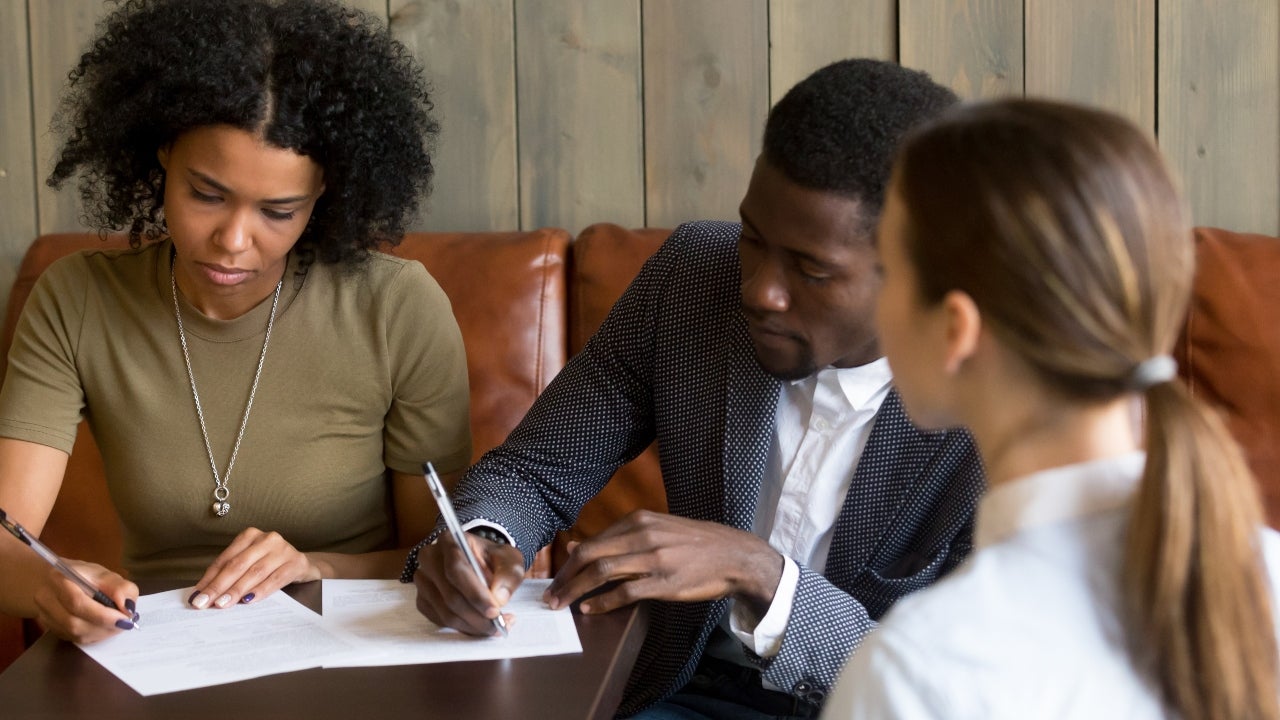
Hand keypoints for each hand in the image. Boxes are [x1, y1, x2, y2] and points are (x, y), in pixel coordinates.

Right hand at [32, 560, 138, 643]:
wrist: (50, 580)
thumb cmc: (80, 575)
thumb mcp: (103, 573)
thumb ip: (119, 587)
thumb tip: (127, 608)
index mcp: (59, 579)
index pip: (77, 603)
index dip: (103, 615)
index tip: (125, 619)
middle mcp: (46, 599)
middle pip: (74, 623)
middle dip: (104, 627)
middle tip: (124, 624)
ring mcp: (44, 616)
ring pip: (73, 634)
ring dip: (100, 634)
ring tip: (116, 626)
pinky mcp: (49, 628)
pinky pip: (72, 639)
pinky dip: (92, 636)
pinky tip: (103, 629)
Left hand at [188, 527, 319, 608]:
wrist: (303, 564)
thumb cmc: (270, 565)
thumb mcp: (250, 562)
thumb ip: (230, 574)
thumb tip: (203, 592)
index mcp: (250, 535)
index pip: (225, 559)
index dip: (209, 578)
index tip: (196, 595)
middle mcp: (267, 539)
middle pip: (238, 565)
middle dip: (218, 586)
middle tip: (203, 602)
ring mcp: (283, 550)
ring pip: (255, 572)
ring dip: (236, 590)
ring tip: (222, 604)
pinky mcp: (295, 563)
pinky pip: (275, 579)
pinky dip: (260, 591)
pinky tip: (248, 601)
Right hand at [413, 532, 523, 635]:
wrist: (481, 563)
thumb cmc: (493, 559)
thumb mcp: (509, 559)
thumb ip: (508, 574)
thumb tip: (499, 597)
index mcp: (449, 541)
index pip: (456, 569)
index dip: (475, 593)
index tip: (494, 610)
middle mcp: (430, 559)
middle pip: (450, 595)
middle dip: (477, 615)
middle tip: (500, 624)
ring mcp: (423, 581)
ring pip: (445, 612)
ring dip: (472, 625)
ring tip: (495, 627)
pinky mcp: (423, 600)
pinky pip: (440, 620)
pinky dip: (463, 627)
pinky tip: (480, 626)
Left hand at [545, 510, 783, 616]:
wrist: (733, 555)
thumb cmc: (692, 544)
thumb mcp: (655, 531)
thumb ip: (618, 538)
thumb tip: (577, 545)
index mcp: (639, 520)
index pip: (592, 541)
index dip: (568, 562)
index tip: (555, 578)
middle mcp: (642, 535)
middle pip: (590, 554)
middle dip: (564, 577)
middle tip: (549, 596)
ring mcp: (653, 558)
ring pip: (602, 572)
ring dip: (576, 590)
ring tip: (561, 605)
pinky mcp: (664, 581)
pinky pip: (625, 592)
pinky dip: (603, 602)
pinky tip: (590, 610)